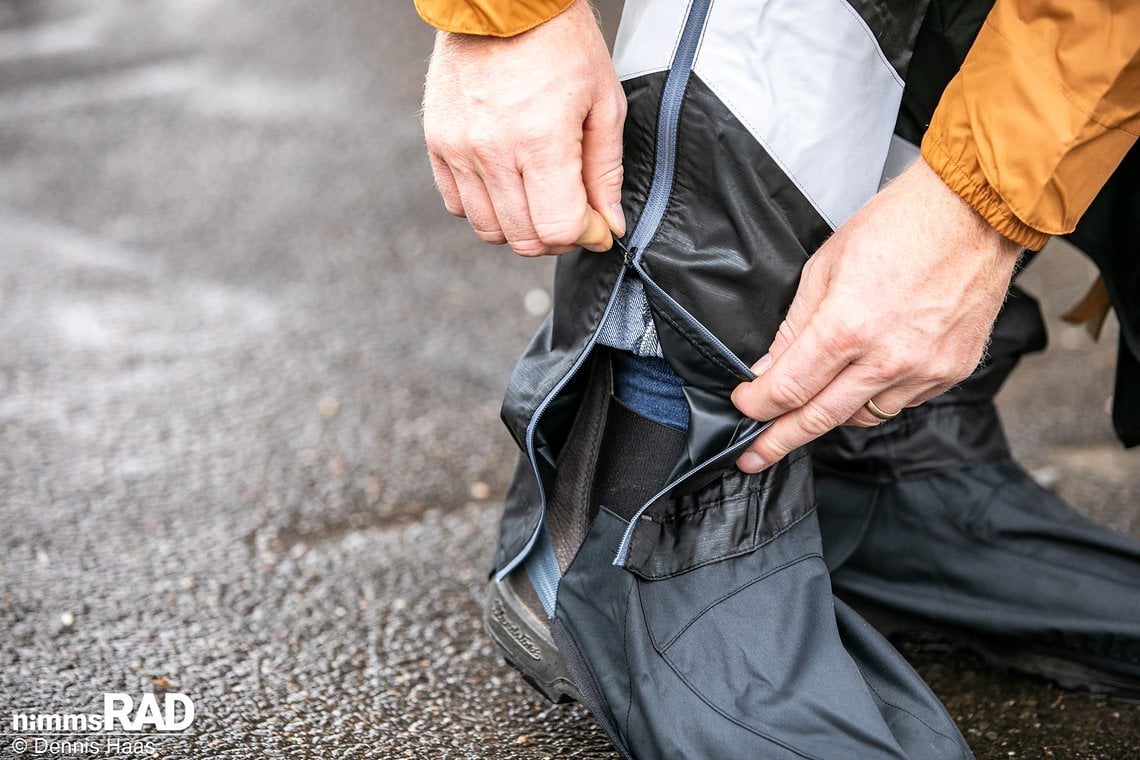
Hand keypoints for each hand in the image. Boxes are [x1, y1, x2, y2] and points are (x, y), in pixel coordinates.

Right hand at [422, 0, 626, 255]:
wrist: (502, 2)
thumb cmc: (559, 41)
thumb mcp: (604, 103)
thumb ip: (606, 173)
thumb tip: (608, 223)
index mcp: (540, 140)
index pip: (558, 227)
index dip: (584, 235)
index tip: (596, 225)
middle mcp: (493, 151)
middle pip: (523, 238)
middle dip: (556, 236)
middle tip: (572, 214)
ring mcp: (459, 149)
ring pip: (489, 230)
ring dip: (521, 226)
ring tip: (540, 198)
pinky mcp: (438, 144)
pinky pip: (458, 205)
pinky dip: (487, 208)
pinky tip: (508, 185)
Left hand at [731, 159, 1022, 471]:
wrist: (975, 214)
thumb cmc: (899, 226)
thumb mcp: (824, 266)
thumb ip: (795, 325)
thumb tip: (769, 366)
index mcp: (847, 328)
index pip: (788, 389)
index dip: (757, 405)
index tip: (744, 406)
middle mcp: (888, 359)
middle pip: (820, 418)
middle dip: (779, 440)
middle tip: (754, 457)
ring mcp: (924, 370)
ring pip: (863, 416)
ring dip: (831, 414)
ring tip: (811, 405)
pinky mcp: (951, 372)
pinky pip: (902, 402)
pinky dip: (877, 395)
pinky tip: (866, 377)